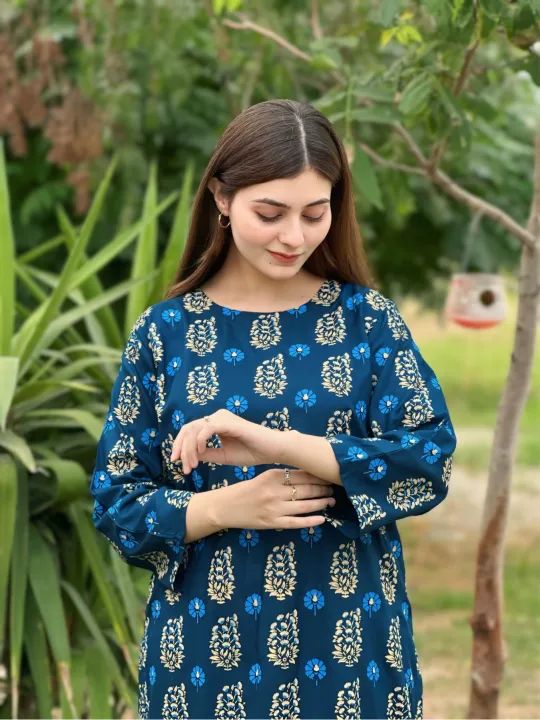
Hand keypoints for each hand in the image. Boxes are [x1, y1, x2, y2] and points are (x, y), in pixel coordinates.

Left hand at [170, 408, 291, 472]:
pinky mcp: (228, 422)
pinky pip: (207, 428)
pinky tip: (202, 453)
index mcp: (215, 424)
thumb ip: (206, 454)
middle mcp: (216, 417)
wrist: (272, 450)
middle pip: (188, 429)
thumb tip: (188, 456)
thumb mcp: (222, 456)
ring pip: (195, 429)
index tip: (178, 464)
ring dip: (190, 449)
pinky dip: (201, 441)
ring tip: (192, 465)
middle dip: (181, 448)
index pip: (190, 431)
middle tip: (182, 467)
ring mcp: (222, 418)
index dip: (180, 446)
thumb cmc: (251, 452)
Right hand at [213, 467, 335, 530]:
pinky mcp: (272, 523)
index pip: (301, 475)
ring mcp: (274, 509)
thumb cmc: (244, 490)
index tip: (328, 475)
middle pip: (306, 489)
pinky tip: (322, 519)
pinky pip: (296, 523)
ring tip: (331, 501)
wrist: (224, 507)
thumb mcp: (262, 477)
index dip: (318, 476)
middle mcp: (274, 492)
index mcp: (272, 476)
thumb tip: (305, 470)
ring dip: (321, 503)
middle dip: (322, 489)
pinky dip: (311, 521)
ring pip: (305, 506)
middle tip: (333, 488)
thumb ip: (281, 475)